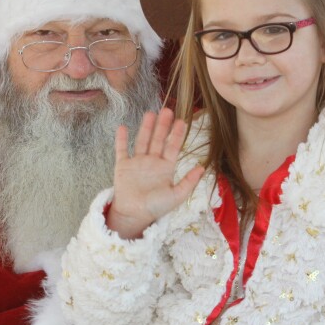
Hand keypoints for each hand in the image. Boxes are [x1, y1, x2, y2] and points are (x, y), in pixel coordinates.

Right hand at [107, 109, 203, 238]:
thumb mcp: (177, 196)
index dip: (177, 134)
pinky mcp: (123, 166)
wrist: (134, 215)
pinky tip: (123, 127)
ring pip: (142, 140)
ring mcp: (137, 162)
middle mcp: (152, 162)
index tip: (182, 121)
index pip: (172, 147)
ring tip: (150, 113)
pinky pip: (122, 150)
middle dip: (163, 125)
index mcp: (165, 168)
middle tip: (167, 110)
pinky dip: (121, 139)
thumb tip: (202, 167)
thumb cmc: (156, 207)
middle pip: (158, 139)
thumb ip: (189, 182)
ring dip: (146, 128)